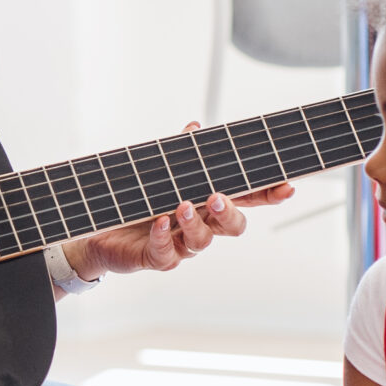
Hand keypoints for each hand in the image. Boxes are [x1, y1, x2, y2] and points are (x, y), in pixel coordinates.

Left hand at [68, 125, 291, 278]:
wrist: (100, 228)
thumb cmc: (138, 200)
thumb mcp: (159, 173)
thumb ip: (180, 154)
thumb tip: (194, 127)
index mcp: (207, 203)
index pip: (245, 198)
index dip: (267, 195)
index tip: (286, 186)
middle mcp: (200, 225)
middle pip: (233, 226)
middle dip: (229, 212)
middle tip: (217, 196)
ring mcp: (180, 244)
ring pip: (202, 241)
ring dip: (195, 223)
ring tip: (182, 205)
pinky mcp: (157, 257)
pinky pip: (166, 254)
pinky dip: (162, 237)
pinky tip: (158, 223)